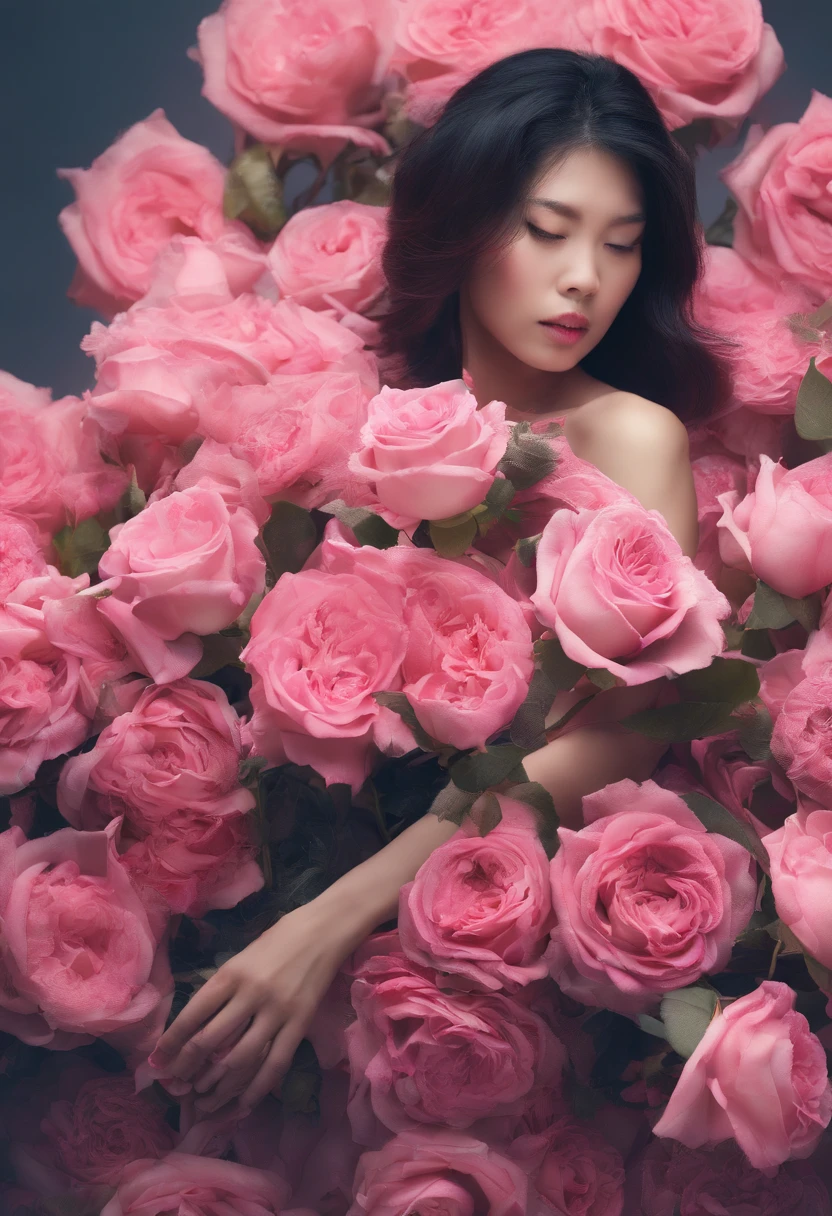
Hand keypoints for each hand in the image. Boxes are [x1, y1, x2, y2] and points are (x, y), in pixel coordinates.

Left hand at [149, 900, 350, 1118]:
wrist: (323, 931)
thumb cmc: (278, 940)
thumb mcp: (241, 958)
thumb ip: (221, 989)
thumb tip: (194, 1028)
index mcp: (231, 973)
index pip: (192, 1015)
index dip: (171, 1044)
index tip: (157, 1062)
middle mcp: (251, 994)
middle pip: (210, 1041)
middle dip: (188, 1069)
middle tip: (177, 1085)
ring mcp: (277, 1011)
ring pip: (240, 1060)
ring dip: (217, 1087)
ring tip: (202, 1101)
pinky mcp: (300, 1024)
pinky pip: (275, 1064)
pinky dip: (256, 1089)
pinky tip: (241, 1105)